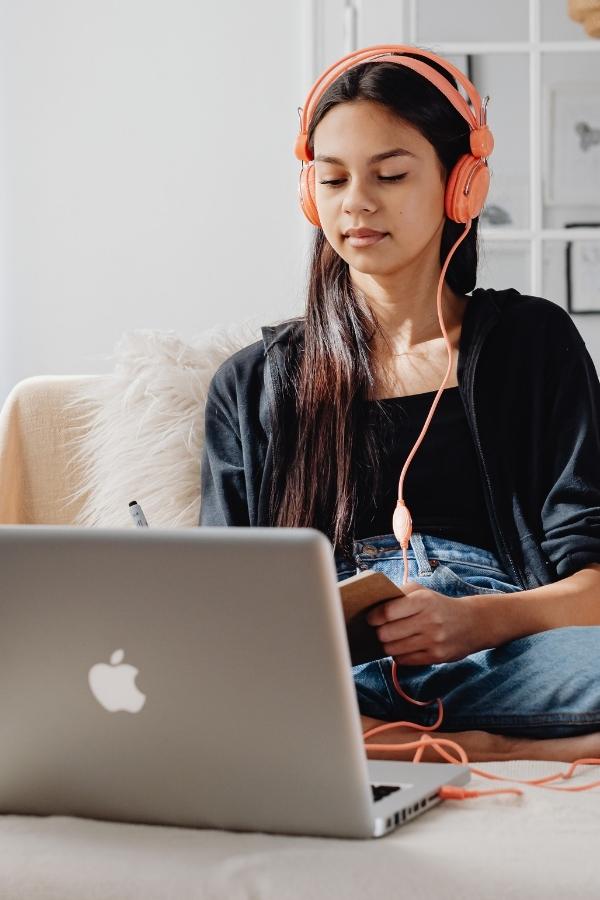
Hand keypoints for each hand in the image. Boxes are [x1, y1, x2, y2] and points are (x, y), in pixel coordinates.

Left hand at [365, 583, 480, 664]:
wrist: (472, 623)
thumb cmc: (439, 605)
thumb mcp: (422, 592)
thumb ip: (399, 594)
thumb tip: (374, 605)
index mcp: (424, 600)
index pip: (388, 612)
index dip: (374, 616)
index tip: (371, 618)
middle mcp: (429, 620)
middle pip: (387, 633)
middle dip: (380, 632)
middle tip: (381, 630)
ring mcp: (434, 641)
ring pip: (393, 649)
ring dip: (388, 645)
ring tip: (391, 639)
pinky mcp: (436, 657)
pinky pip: (404, 660)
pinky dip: (398, 655)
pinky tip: (403, 647)